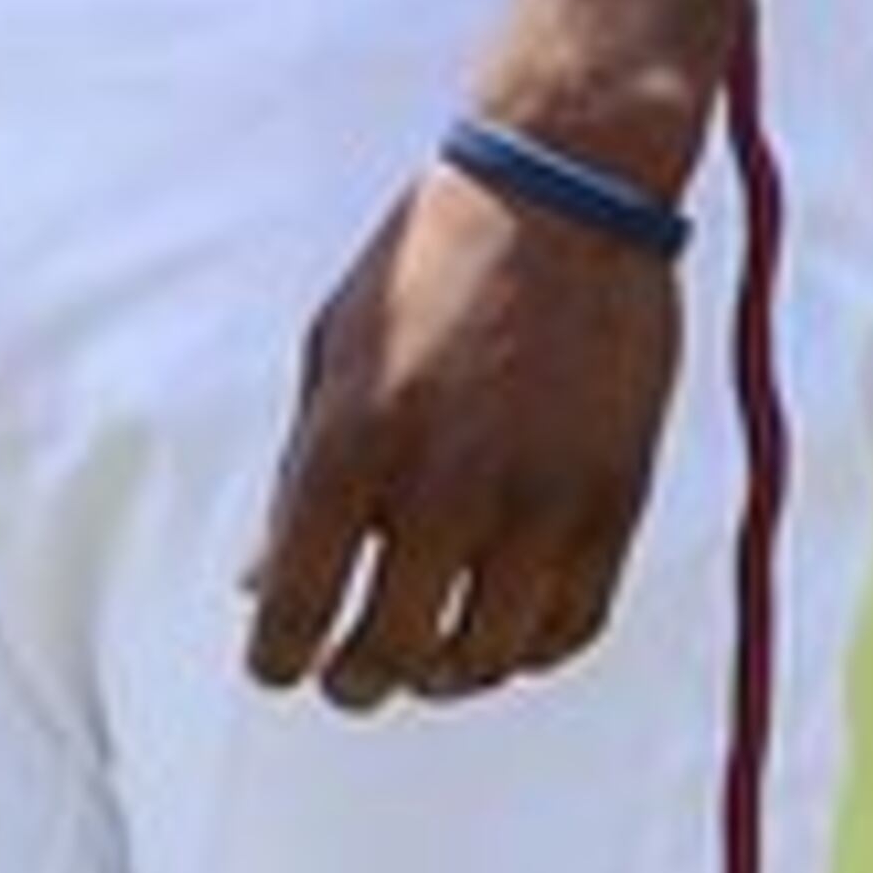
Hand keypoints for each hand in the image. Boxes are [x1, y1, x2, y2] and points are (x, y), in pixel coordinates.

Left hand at [241, 153, 682, 714]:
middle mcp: (444, 481)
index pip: (298, 605)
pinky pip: (570, 625)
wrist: (566, 192)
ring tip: (427, 661)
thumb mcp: (335, 350)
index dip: (279, 658)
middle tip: (350, 680)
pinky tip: (503, 632)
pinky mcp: (612, 499)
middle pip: (390, 652)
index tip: (279, 668)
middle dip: (356, 681)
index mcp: (356, 439)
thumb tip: (259, 586)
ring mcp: (537, 497)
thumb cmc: (433, 261)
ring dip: (444, 675)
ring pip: (485, 656)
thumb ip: (297, 475)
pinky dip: (529, 648)